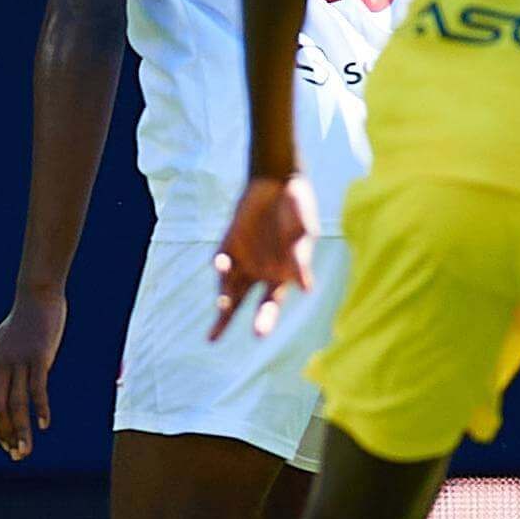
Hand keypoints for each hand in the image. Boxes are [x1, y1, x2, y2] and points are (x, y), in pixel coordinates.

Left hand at [0, 290, 67, 460]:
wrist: (36, 295)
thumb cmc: (19, 322)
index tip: (7, 447)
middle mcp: (2, 367)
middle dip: (7, 435)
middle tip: (16, 457)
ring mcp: (20, 362)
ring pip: (17, 403)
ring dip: (21, 430)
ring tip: (25, 452)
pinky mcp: (38, 356)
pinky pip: (37, 387)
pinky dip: (40, 408)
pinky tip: (44, 425)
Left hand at [210, 175, 316, 341]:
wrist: (278, 179)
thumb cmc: (298, 207)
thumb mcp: (304, 232)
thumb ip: (301, 259)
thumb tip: (306, 288)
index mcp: (281, 276)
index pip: (270, 305)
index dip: (264, 320)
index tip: (257, 334)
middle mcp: (258, 272)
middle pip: (238, 303)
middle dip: (225, 320)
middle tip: (213, 338)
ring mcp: (241, 259)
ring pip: (225, 287)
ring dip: (219, 297)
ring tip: (219, 307)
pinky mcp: (228, 243)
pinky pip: (222, 260)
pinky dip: (221, 265)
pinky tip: (222, 265)